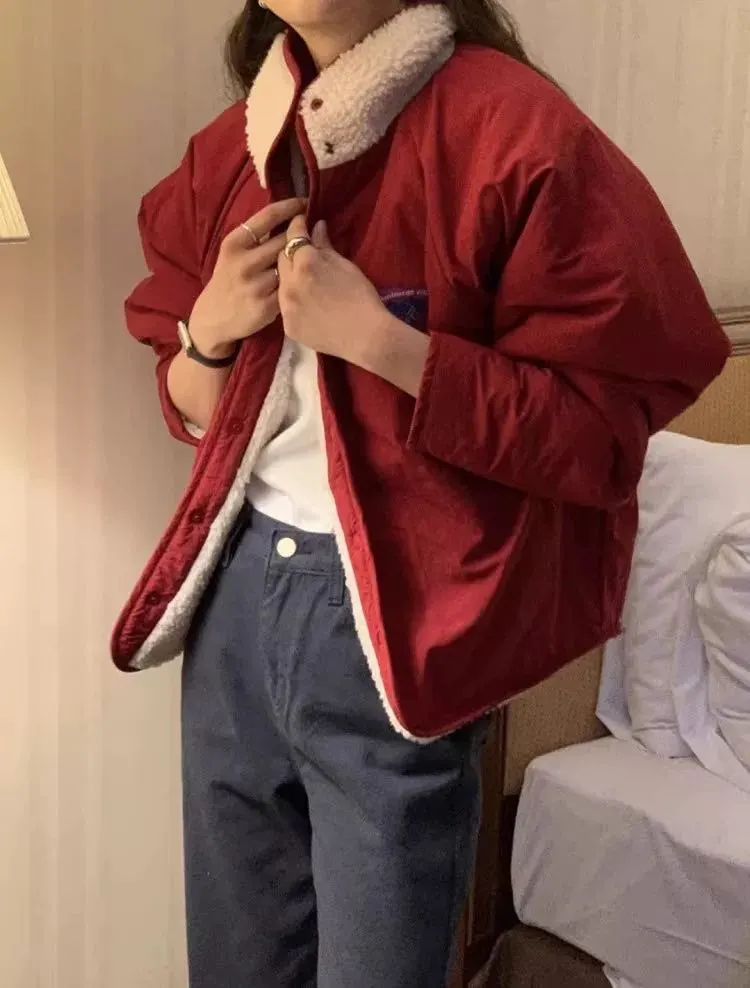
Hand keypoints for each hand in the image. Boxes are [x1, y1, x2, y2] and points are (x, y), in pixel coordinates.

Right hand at [189, 198, 306, 358]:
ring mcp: (255, 286)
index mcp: (235, 243)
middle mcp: (244, 263)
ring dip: (300, 262)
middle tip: (312, 232)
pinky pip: (290, 288)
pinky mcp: (266, 306)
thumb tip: (289, 215)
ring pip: (290, 265)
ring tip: (309, 259)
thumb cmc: (229, 279)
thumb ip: (257, 238)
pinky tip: (301, 283)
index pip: (268, 216)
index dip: (291, 207)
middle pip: (284, 240)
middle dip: (300, 235)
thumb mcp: (233, 253)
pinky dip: (297, 284)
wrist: (214, 317)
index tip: (305, 203)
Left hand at [277, 215, 429, 395]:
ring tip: (305, 281)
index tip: (301, 223)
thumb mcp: (345, 266)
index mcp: (305, 263)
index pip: (293, 236)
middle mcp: (289, 283)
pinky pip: (285, 307)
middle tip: (304, 254)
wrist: (367, 337)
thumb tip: (316, 226)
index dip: (297, 226)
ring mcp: (286, 307)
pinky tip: (307, 305)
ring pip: (280, 284)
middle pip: (281, 259)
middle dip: (290, 252)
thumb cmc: (362, 297)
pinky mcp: (288, 326)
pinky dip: (293, 302)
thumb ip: (325, 246)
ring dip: (289, 278)